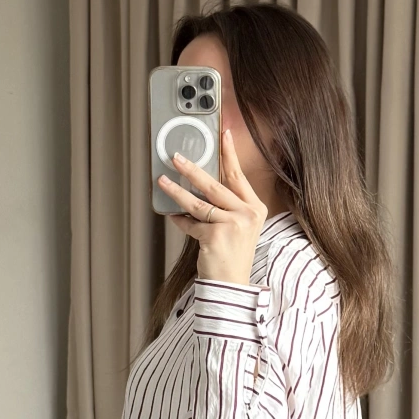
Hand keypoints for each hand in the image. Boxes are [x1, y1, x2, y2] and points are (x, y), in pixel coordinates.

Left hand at [157, 127, 267, 285]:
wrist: (231, 284)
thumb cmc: (232, 255)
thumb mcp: (237, 226)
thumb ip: (224, 205)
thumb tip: (200, 180)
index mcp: (255, 208)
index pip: (238, 176)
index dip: (229, 154)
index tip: (223, 133)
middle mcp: (247, 214)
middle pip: (215, 185)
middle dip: (192, 169)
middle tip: (176, 157)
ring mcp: (233, 225)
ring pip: (198, 202)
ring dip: (177, 191)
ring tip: (162, 182)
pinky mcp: (216, 236)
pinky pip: (191, 223)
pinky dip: (180, 221)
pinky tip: (173, 218)